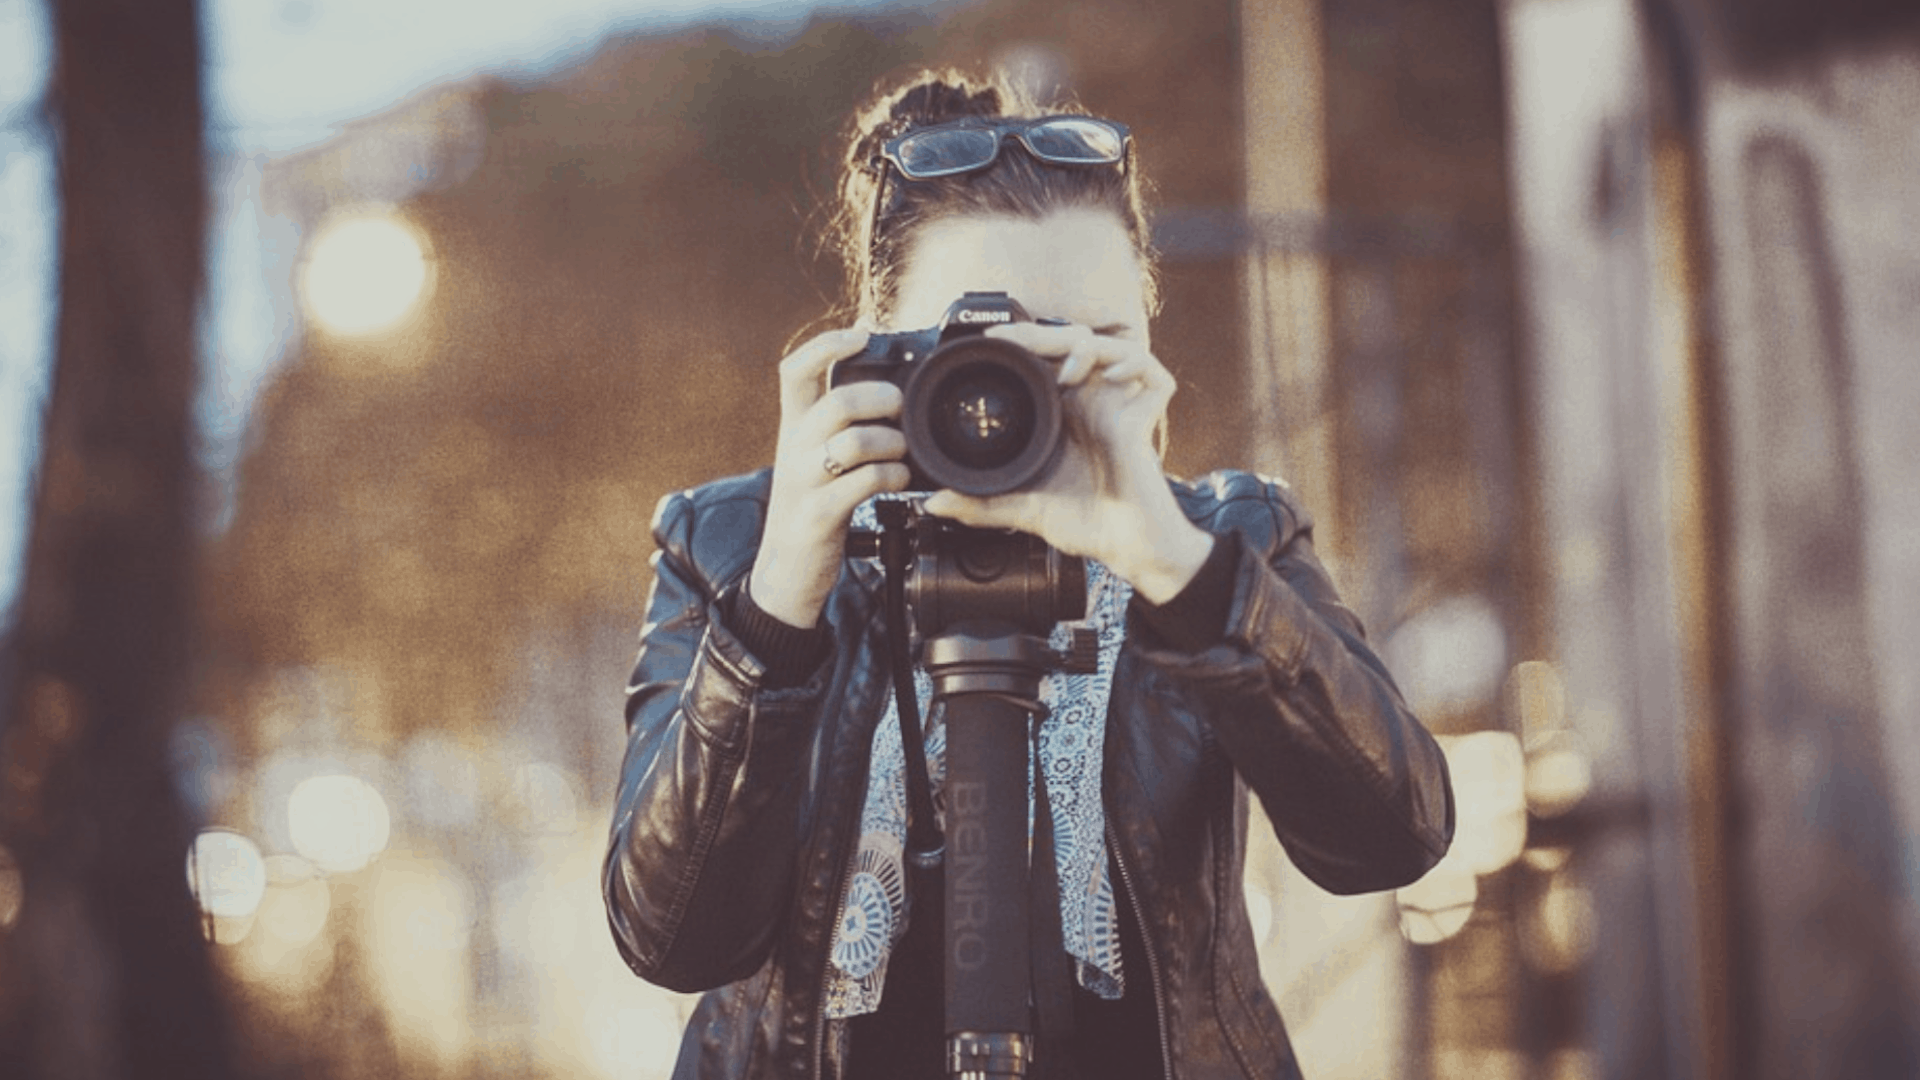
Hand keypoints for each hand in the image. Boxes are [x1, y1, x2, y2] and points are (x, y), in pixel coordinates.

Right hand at [749, 328, 911, 628]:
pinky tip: (899, 483)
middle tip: (901, 409)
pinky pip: (862, 484)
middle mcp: (793, 448)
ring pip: (853, 442)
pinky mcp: (818, 515)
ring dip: (891, 444)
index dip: (828, 345)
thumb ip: (839, 422)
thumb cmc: (812, 505)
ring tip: (902, 454)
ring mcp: (803, 482)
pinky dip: (891, 478)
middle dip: (880, 399)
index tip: (862, 336)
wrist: (785, 571)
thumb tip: (884, 380)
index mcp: (793, 427)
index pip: (796, 370)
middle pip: (837, 402)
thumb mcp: (814, 457)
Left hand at [921, 322, 1213, 604]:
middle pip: (1072, 344)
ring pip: (1110, 347)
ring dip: (1085, 347)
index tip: (990, 340)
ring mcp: (1121, 406)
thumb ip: (980, 504)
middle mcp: (1091, 402)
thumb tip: (934, 503)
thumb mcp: (1022, 508)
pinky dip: (1133, 363)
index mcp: (1063, 413)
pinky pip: (1152, 374)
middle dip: (1043, 334)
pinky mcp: (1146, 417)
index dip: (1023, 341)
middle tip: (1012, 339)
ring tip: (1066, 371)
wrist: (1125, 547)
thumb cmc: (1085, 523)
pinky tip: (1110, 377)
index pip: (1044, 360)